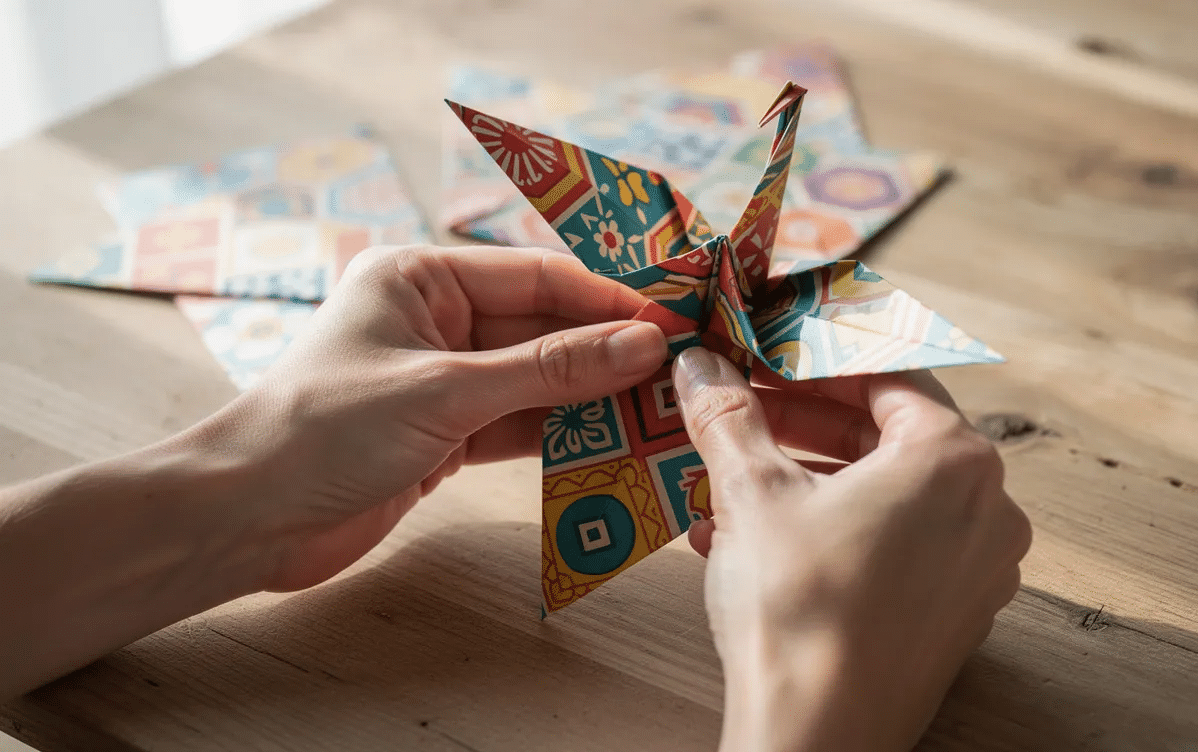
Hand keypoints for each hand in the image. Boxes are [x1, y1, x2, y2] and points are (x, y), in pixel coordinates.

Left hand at [196, 245, 668, 591]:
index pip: (536, 276)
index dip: (606, 299)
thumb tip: (644, 344)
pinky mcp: (443, 434)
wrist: (247, 519)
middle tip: (678, 374)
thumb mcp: (446, 392)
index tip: (671, 322)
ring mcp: (441, 379)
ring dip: (592, 397)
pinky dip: (561, 434)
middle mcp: (434, 319)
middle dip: (606, 352)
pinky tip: (613, 442)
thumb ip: (550, 369)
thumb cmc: (326, 432)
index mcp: (420, 277)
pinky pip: (518, 423)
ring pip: (536, 379)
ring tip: (660, 411)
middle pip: (542, 327)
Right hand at [670, 348, 1030, 751]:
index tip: (764, 358)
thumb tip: (699, 364)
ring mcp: (977, 568)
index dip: (813, 361)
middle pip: (887, 435)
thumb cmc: (798, 610)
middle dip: (803, 423)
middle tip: (741, 411)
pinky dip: (833, 530)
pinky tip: (757, 542)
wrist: (816, 737)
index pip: (885, 375)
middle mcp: (986, 509)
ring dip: (808, 479)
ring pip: (886, 494)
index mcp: (953, 459)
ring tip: (731, 482)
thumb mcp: (751, 491)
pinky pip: (894, 546)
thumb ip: (728, 414)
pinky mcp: (954, 616)